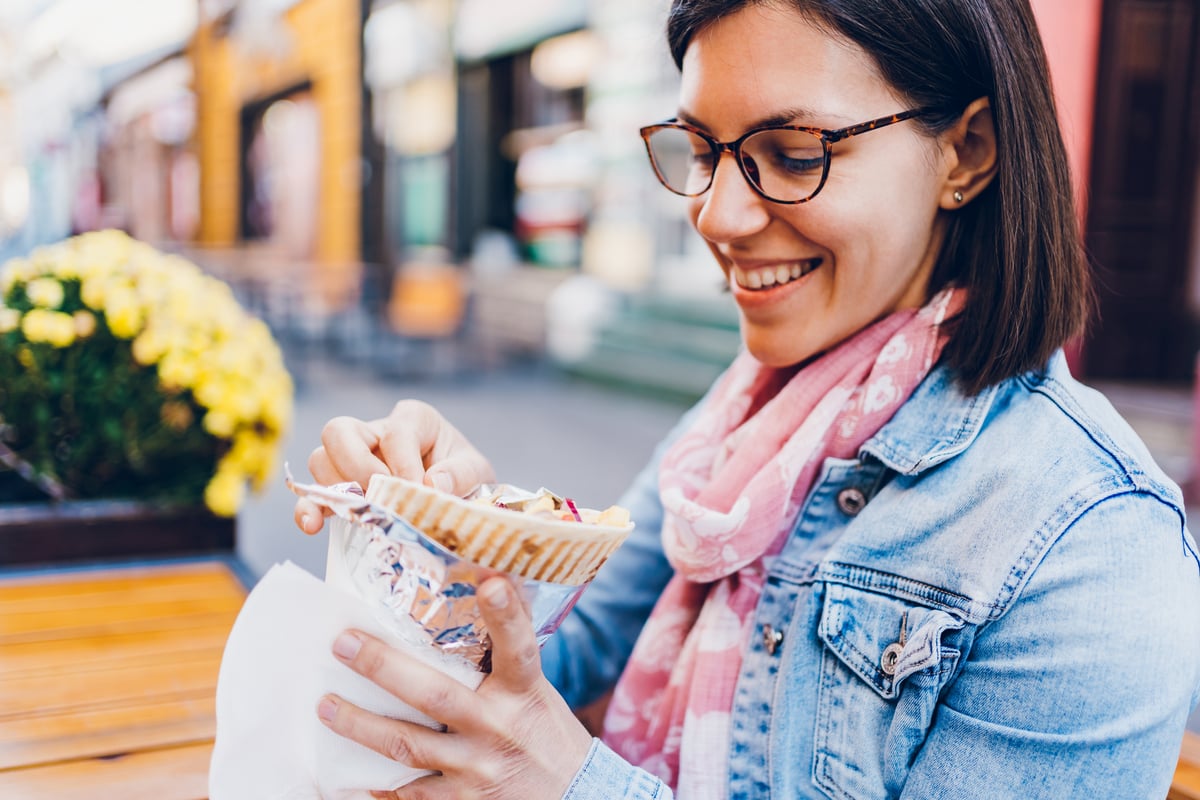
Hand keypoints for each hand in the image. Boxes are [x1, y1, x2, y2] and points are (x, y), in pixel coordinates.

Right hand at [295, 400, 494, 533]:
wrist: (460, 498)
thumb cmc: (465, 477)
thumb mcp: (476, 472)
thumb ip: (460, 475)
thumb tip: (431, 484)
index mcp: (414, 419)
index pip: (395, 432)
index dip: (402, 463)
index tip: (416, 490)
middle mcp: (377, 432)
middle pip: (339, 432)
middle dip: (357, 467)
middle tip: (381, 496)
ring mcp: (354, 459)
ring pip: (321, 460)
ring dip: (338, 490)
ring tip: (365, 514)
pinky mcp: (343, 489)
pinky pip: (314, 493)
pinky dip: (309, 508)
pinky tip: (312, 525)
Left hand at [316, 577, 593, 799]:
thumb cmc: (546, 735)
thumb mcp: (538, 692)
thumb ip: (509, 653)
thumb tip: (494, 584)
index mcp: (523, 692)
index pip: (519, 647)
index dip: (506, 616)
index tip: (490, 584)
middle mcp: (499, 727)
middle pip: (433, 695)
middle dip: (383, 667)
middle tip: (343, 643)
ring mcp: (478, 768)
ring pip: (406, 744)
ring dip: (359, 725)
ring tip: (325, 706)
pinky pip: (409, 794)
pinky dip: (376, 786)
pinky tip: (345, 775)